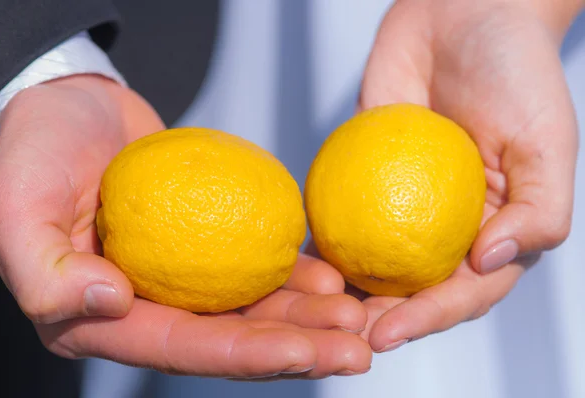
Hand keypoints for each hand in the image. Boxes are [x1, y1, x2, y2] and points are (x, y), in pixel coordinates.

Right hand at [0, 75, 370, 377]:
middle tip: (355, 347)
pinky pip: (254, 260)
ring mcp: (181, 274)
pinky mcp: (206, 239)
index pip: (181, 348)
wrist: (68, 108)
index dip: (246, 356)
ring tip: (356, 313)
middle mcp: (146, 305)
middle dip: (297, 347)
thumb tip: (109, 303)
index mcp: (99, 317)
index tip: (306, 352)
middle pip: (231, 338)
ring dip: (307, 314)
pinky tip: (330, 275)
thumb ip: (45, 272)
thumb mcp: (14, 208)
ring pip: (252, 305)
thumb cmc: (29, 153)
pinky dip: (293, 271)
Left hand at [347, 0, 579, 350]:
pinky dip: (322, 236)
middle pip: (412, 287)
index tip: (387, 332)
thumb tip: (490, 262)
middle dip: (378, 318)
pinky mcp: (364, 175)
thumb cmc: (517, 74)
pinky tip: (298, 257)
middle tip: (341, 334)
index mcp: (494, 229)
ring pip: (372, 258)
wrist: (464, 17)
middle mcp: (446, 225)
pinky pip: (342, 211)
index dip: (428, 318)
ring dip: (344, 289)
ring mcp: (401, 202)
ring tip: (313, 311)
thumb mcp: (547, 143)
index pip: (464, 290)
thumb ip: (537, 211)